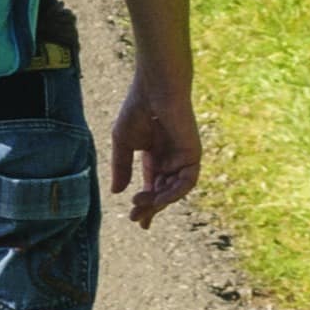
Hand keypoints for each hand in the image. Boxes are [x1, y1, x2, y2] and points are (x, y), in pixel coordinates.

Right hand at [112, 70, 202, 227]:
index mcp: (155, 157)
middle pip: (163, 191)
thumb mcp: (123, 143)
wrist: (154, 90)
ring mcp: (183, 158)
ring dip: (160, 201)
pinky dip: (174, 192)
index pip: (153, 186)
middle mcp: (171, 160)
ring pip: (175, 190)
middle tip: (136, 218)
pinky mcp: (193, 154)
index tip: (136, 220)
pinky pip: (187, 181)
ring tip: (141, 206)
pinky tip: (158, 197)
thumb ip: (122, 167)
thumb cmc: (136, 110)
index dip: (145, 204)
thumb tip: (116, 192)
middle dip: (150, 206)